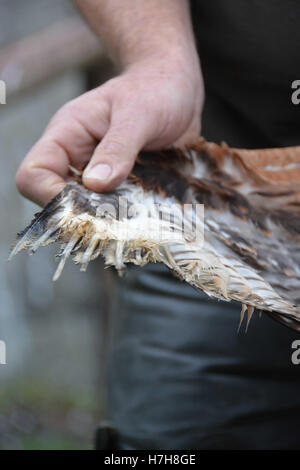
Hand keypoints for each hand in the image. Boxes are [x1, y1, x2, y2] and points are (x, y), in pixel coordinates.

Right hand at [16, 57, 203, 205]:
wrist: (179, 90)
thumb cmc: (156, 90)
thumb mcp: (139, 114)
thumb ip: (118, 148)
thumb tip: (96, 185)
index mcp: (67, 135)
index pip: (33, 174)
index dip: (50, 197)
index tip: (86, 208)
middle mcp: (76, 159)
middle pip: (57, 201)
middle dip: (82, 215)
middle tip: (117, 220)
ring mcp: (98, 176)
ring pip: (86, 211)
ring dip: (106, 221)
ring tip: (135, 220)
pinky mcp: (120, 187)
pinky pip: (113, 210)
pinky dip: (125, 218)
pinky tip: (146, 216)